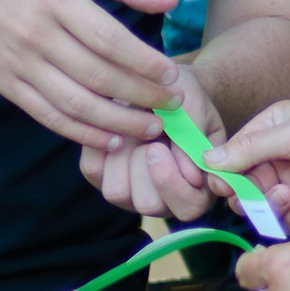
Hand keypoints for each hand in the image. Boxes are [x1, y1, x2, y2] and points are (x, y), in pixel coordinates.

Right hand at [0, 0, 178, 146]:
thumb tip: (169, 1)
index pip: (109, 40)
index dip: (144, 63)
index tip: (171, 76)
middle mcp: (35, 35)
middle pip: (98, 77)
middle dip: (142, 96)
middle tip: (172, 105)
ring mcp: (18, 64)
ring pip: (76, 105)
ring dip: (119, 122)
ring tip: (151, 128)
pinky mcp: (6, 85)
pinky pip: (49, 116)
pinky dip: (82, 132)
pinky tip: (111, 137)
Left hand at [81, 59, 221, 217]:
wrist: (156, 82)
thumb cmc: (184, 99)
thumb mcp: (195, 111)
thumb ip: (194, 141)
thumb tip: (192, 176)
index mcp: (196, 188)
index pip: (188, 207)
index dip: (175, 182)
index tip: (161, 148)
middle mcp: (162, 199)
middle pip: (147, 204)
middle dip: (145, 167)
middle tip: (150, 134)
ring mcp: (129, 192)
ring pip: (116, 192)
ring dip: (124, 155)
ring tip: (134, 128)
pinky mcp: (100, 176)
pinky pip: (93, 169)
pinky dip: (102, 144)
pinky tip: (116, 127)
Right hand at [217, 95, 289, 235]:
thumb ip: (250, 149)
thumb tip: (207, 160)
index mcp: (270, 133)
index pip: (232, 159)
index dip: (225, 175)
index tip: (226, 185)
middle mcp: (279, 161)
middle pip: (244, 190)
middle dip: (249, 195)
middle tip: (264, 191)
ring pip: (264, 211)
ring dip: (273, 206)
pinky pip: (289, 224)